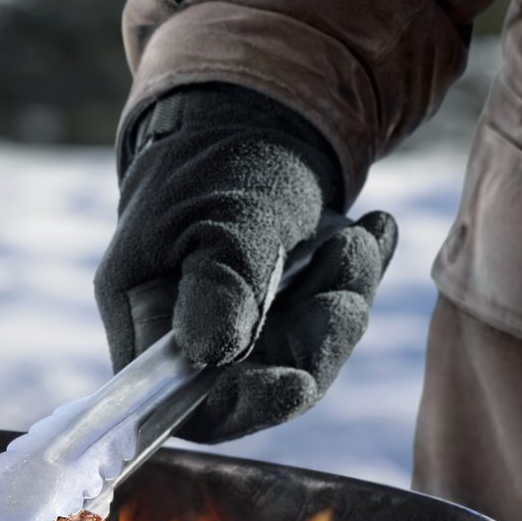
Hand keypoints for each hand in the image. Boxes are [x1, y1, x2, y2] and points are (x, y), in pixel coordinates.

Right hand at [95, 85, 397, 443]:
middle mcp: (190, 336)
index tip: (298, 380)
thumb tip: (211, 355)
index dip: (242, 405)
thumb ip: (219, 282)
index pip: (185, 401)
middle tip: (350, 262)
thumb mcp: (222, 214)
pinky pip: (330, 321)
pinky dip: (360, 278)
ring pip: (308, 355)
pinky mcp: (283, 312)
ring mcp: (241, 328)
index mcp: (146, 318)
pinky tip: (375, 229)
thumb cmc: (216, 161)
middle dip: (319, 336)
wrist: (245, 115)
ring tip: (359, 236)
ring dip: (347, 297)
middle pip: (260, 384)